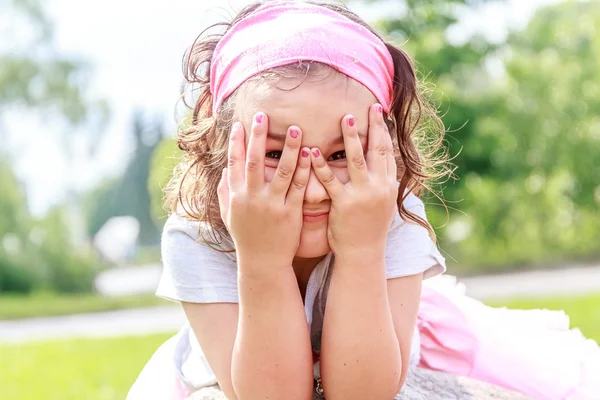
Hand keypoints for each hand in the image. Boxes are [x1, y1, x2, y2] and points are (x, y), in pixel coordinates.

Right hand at [217, 113, 310, 270]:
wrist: (262, 262)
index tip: (240, 124)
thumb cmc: (246, 236)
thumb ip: (224, 191)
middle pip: (256, 162)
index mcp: (236, 196)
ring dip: (290, 149)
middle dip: (259, 137)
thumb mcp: (229, 215)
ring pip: (282, 171)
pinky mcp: (290, 213)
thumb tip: (225, 169)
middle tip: (263, 115)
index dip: (236, 142)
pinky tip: (310, 154)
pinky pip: (299, 187)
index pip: (234, 163)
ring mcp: (272, 205)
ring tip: (296, 129)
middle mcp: (252, 198)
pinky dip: (305, 170)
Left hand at [310, 104, 396, 259]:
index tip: (378, 112)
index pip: (387, 152)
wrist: (363, 253)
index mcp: (388, 186)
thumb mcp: (382, 203)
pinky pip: (330, 180)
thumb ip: (381, 182)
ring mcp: (362, 196)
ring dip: (351, 137)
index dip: (383, 131)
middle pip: (376, 150)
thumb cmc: (369, 227)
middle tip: (367, 107)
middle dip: (372, 127)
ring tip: (344, 118)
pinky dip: (321, 164)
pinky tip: (313, 150)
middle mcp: (379, 188)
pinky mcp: (344, 204)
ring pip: (356, 160)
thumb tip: (383, 163)